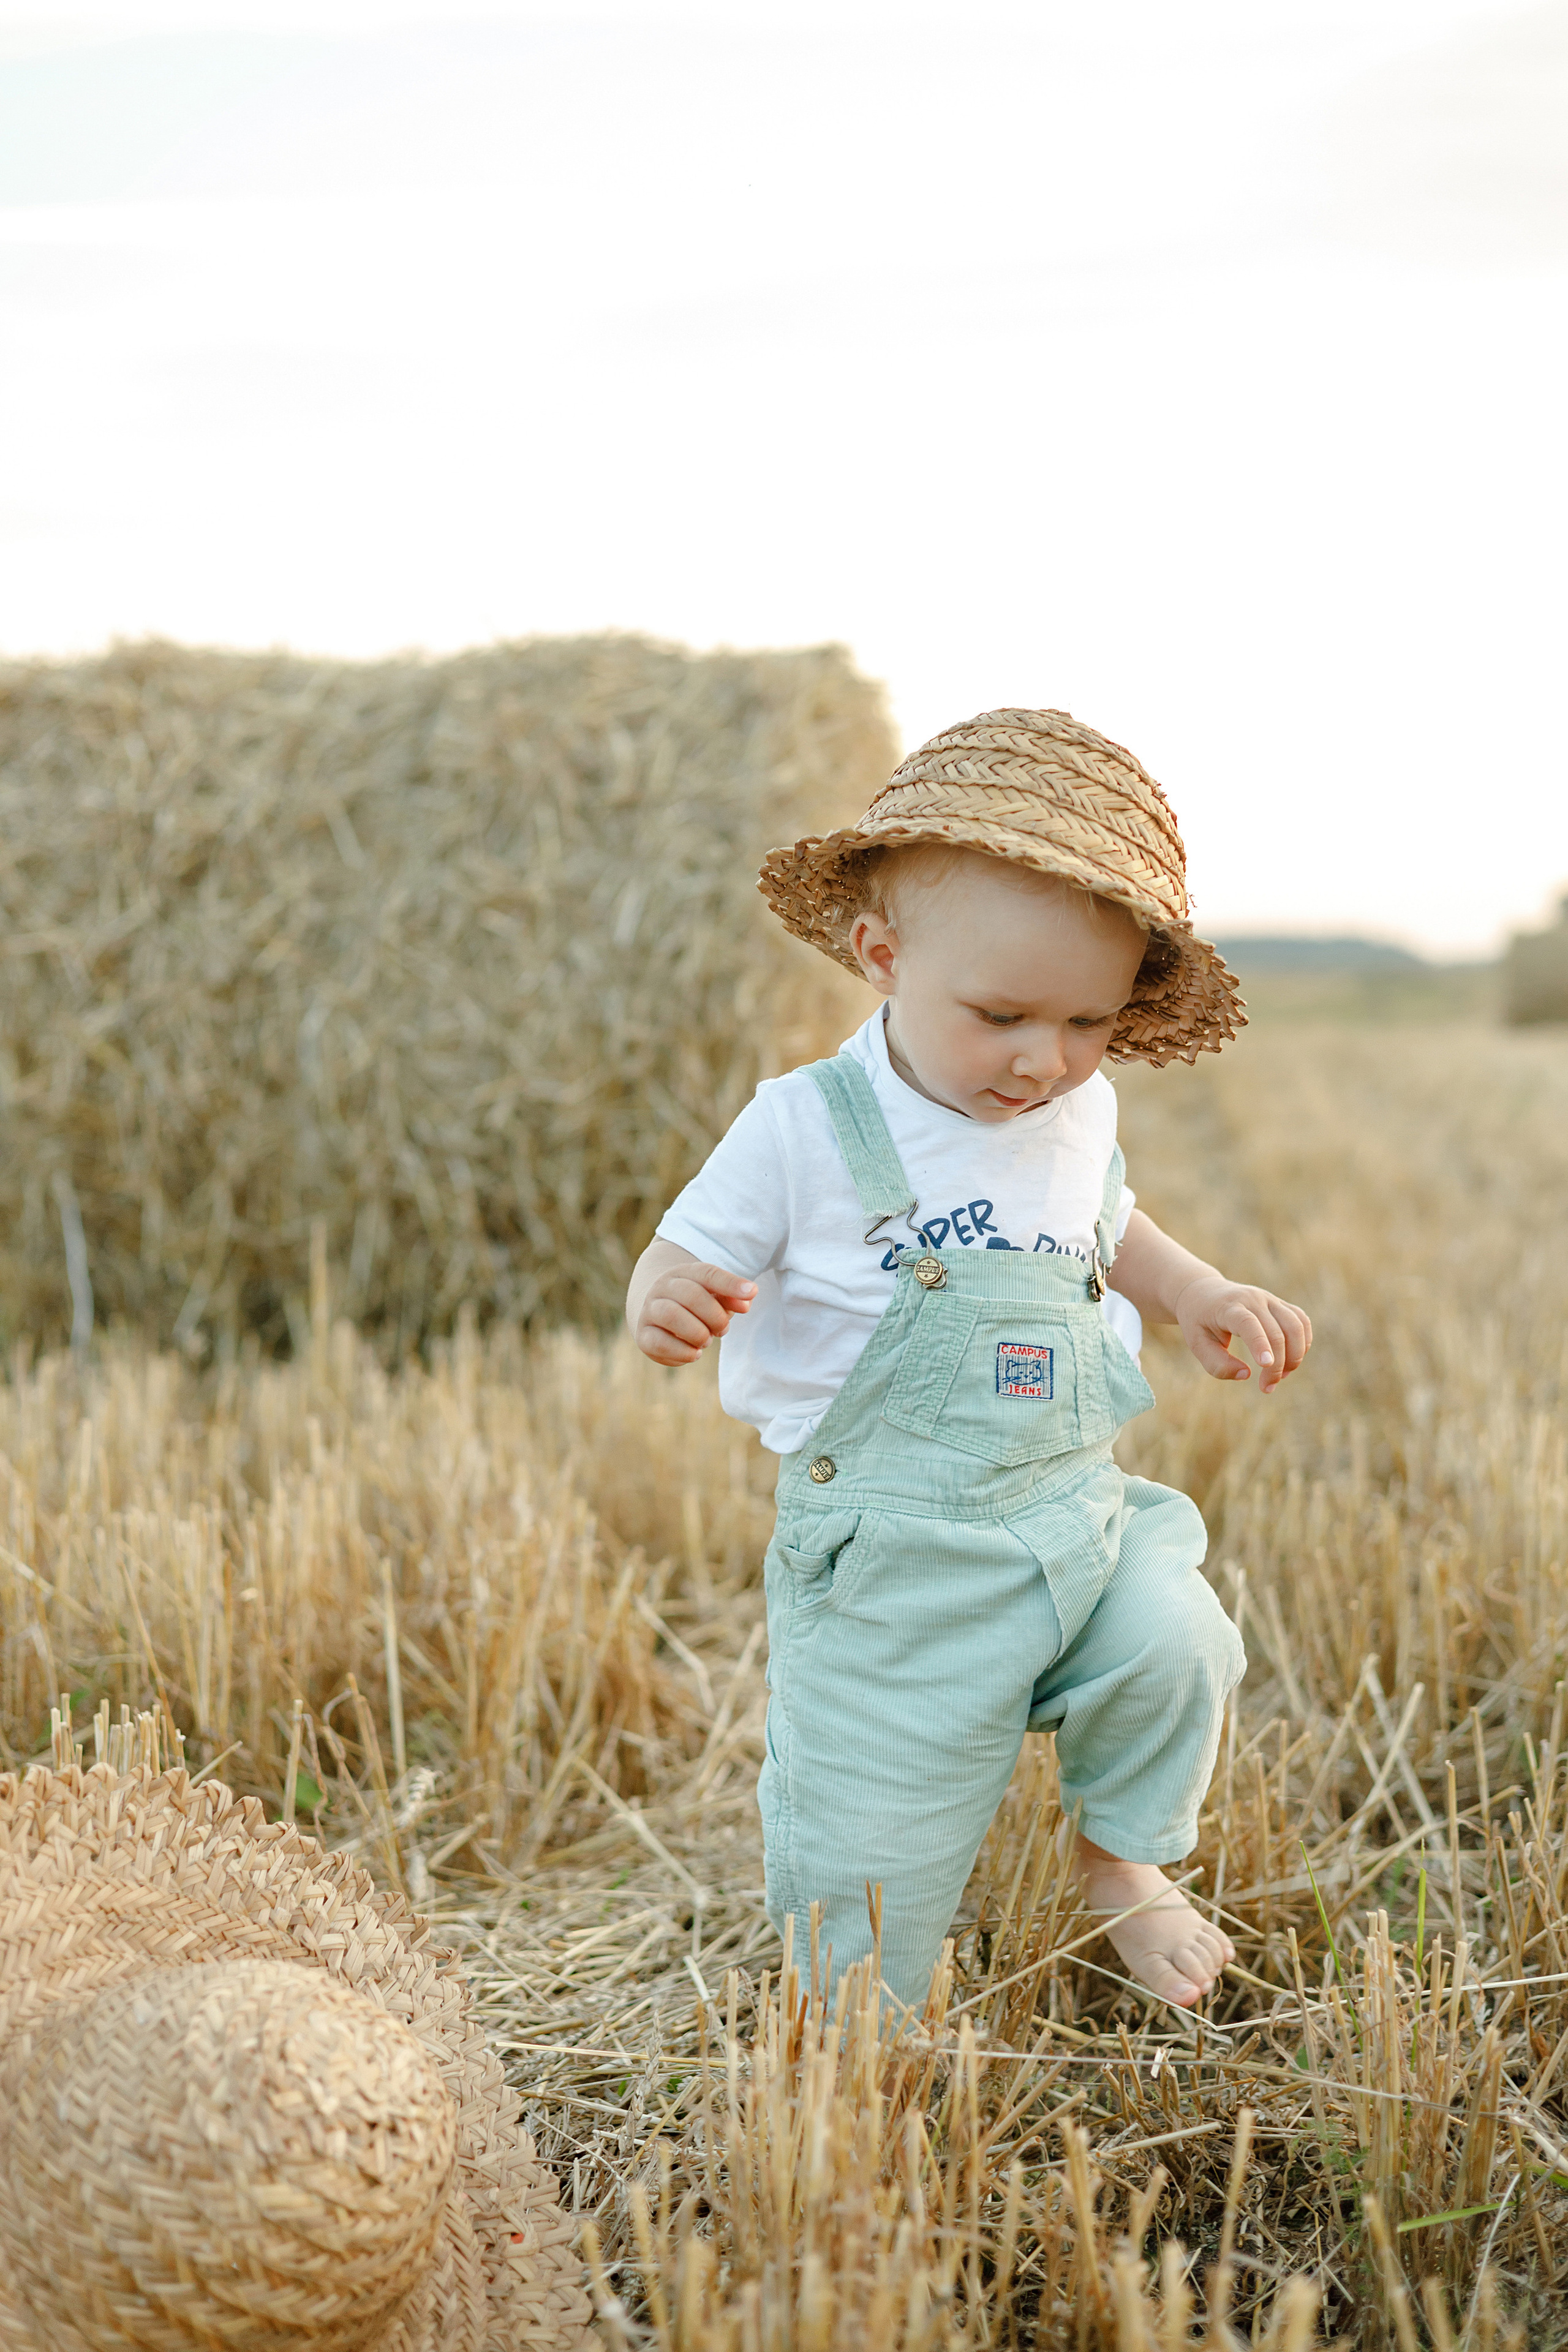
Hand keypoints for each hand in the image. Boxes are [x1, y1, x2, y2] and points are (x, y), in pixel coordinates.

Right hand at [635, 1259, 756, 1365]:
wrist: (657, 1312)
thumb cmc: (695, 1305)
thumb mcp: (715, 1296)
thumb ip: (732, 1298)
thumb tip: (746, 1303)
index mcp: (684, 1273)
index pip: (708, 1273)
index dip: (731, 1284)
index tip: (751, 1292)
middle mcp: (663, 1287)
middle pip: (691, 1295)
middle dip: (714, 1316)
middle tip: (723, 1329)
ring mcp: (650, 1310)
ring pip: (671, 1315)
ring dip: (697, 1333)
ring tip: (706, 1341)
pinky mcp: (643, 1335)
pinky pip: (658, 1343)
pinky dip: (681, 1352)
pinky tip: (694, 1353)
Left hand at [1174, 1274, 1310, 1392]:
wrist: (1203, 1292)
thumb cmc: (1199, 1321)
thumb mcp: (1197, 1344)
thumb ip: (1217, 1364)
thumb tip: (1246, 1375)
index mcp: (1228, 1307)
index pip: (1248, 1322)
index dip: (1259, 1343)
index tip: (1266, 1365)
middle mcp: (1252, 1299)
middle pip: (1276, 1331)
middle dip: (1277, 1365)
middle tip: (1267, 1388)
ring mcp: (1269, 1299)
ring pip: (1296, 1326)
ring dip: (1295, 1356)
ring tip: (1281, 1376)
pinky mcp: (1279, 1303)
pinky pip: (1302, 1321)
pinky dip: (1303, 1343)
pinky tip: (1291, 1361)